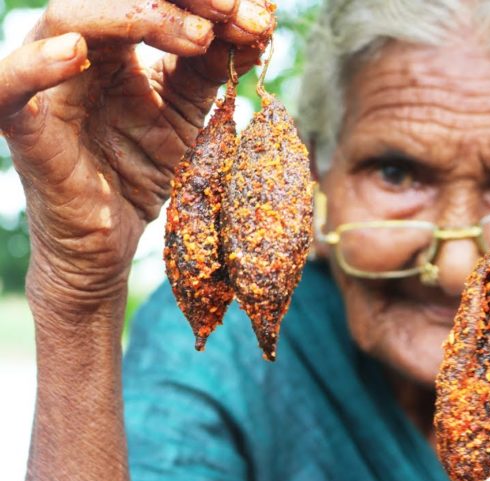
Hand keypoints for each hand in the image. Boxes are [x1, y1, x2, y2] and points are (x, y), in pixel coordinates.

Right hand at [2, 0, 273, 306]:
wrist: (111, 242)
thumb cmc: (144, 171)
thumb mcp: (189, 114)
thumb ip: (212, 70)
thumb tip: (258, 26)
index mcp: (116, 45)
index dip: (204, 0)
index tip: (259, 15)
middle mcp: (79, 54)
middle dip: (182, 0)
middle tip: (233, 13)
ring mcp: (51, 87)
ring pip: (68, 19)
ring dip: (135, 16)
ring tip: (197, 36)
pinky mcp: (29, 130)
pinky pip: (10, 90)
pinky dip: (34, 67)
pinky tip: (73, 53)